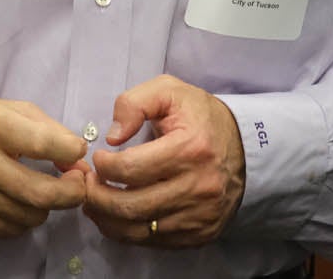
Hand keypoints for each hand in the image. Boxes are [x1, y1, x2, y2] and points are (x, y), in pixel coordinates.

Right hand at [0, 95, 89, 236]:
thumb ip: (42, 125)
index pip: (43, 143)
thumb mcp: (0, 107)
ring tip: (44, 187)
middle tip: (78, 183)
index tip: (77, 152)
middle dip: (72, 191)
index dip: (71, 151)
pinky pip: (13, 228)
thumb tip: (76, 153)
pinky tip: (19, 199)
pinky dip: (25, 216)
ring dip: (48, 205)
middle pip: (41, 192)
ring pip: (31, 215)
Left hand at [76, 75, 245, 248]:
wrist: (245, 149)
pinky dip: (128, 233)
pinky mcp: (200, 233)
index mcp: (190, 149)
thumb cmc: (200, 118)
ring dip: (107, 219)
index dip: (104, 166)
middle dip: (97, 198)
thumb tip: (112, 137)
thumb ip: (134, 104)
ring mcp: (200, 215)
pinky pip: (155, 242)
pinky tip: (116, 217)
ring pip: (140, 229)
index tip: (97, 158)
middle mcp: (198, 187)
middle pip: (131, 205)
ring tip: (94, 202)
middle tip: (87, 185)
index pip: (131, 169)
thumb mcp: (170, 91)